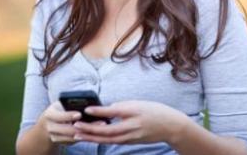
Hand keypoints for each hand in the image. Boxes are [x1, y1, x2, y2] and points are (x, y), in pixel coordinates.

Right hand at [40, 101, 105, 144]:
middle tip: (99, 122)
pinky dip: (85, 136)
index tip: (80, 114)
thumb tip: (88, 101)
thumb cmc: (59, 109)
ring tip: (101, 126)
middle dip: (83, 126)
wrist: (47, 124)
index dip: (69, 115)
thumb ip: (70, 103)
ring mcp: (54, 137)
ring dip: (88, 132)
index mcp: (49, 114)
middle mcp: (50, 127)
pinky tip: (96, 131)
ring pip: (72, 137)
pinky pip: (74, 141)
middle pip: (67, 129)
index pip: (59, 116)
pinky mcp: (60, 142)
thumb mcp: (61, 104)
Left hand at [72, 100, 187, 144]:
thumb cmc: (155, 111)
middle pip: (107, 130)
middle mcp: (131, 127)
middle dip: (89, 129)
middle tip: (75, 126)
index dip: (99, 111)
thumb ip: (122, 106)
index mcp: (134, 113)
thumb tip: (107, 109)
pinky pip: (113, 141)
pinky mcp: (131, 141)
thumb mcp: (139, 104)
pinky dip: (101, 139)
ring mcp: (131, 136)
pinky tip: (92, 137)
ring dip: (91, 137)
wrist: (171, 126)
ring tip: (78, 135)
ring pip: (107, 139)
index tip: (86, 109)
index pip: (113, 112)